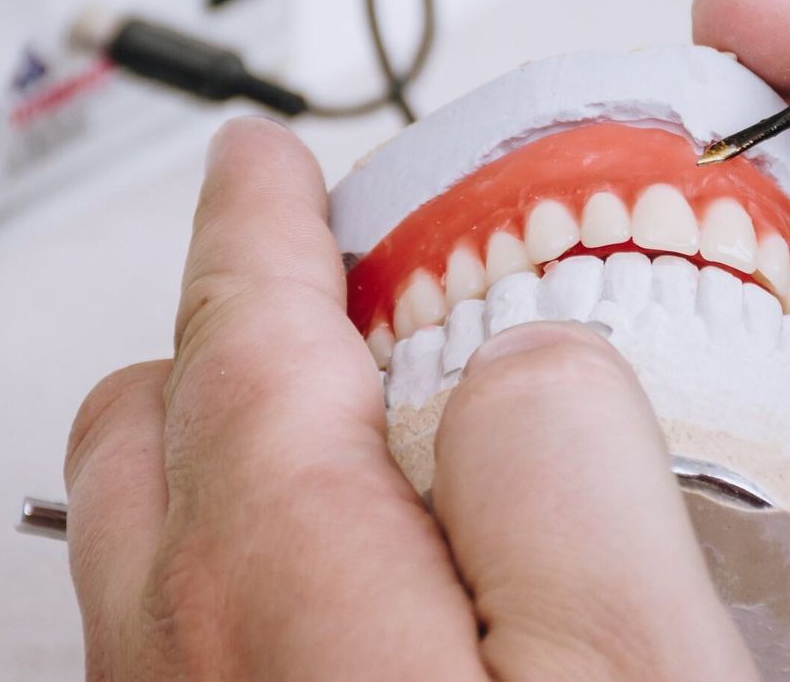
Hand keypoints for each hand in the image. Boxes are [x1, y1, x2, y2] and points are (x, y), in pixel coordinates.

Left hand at [63, 116, 755, 679]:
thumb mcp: (635, 661)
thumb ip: (568, 461)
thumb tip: (529, 361)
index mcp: (284, 582)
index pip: (244, 328)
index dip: (261, 217)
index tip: (264, 157)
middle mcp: (188, 665)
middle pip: (155, 422)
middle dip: (236, 327)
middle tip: (344, 293)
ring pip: (154, 540)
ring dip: (236, 453)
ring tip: (379, 450)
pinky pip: (187, 638)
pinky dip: (252, 568)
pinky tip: (376, 609)